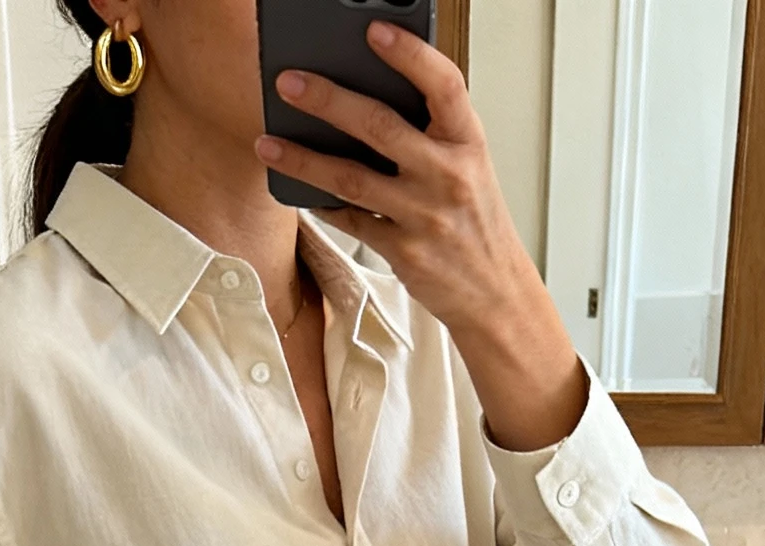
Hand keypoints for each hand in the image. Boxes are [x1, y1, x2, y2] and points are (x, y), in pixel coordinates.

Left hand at [256, 24, 588, 459]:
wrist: (496, 295)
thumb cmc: (475, 224)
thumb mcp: (469, 168)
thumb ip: (431, 135)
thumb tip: (367, 98)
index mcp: (468, 143)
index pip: (444, 85)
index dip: (410, 55)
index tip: (373, 32)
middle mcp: (448, 176)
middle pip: (380, 126)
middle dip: (329, 100)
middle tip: (289, 82)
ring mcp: (425, 216)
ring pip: (352, 179)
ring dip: (304, 158)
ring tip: (268, 142)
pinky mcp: (404, 253)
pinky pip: (351, 222)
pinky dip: (322, 204)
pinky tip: (297, 188)